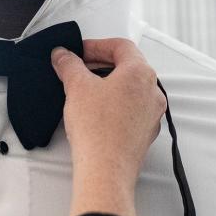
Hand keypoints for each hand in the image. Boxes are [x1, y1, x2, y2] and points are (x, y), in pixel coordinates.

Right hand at [50, 39, 165, 215]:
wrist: (106, 170)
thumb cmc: (99, 130)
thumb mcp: (76, 86)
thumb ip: (69, 64)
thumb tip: (63, 56)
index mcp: (140, 73)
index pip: (121, 46)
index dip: (96, 45)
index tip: (79, 52)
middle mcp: (152, 92)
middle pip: (128, 66)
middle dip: (101, 64)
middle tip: (79, 68)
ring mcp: (152, 114)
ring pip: (130, 89)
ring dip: (108, 84)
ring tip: (83, 90)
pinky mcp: (145, 133)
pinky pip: (131, 110)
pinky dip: (114, 105)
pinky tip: (94, 113)